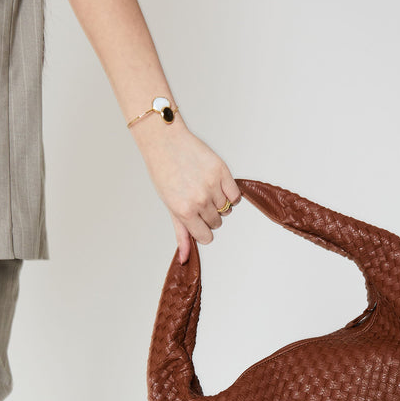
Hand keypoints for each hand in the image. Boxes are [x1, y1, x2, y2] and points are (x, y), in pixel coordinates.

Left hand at [135, 115, 240, 262]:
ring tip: (204, 188)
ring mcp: (212, 186)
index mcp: (185, 211)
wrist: (165, 143)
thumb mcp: (170, 206)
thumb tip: (185, 257)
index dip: (203, 229)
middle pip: (216, 223)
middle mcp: (199, 200)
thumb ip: (181, 233)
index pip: (206, 236)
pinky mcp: (222, 172)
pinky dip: (230, 194)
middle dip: (209, 215)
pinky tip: (218, 186)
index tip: (198, 220)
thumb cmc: (164, 173)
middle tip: (197, 198)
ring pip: (226, 210)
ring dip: (219, 202)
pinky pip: (235, 195)